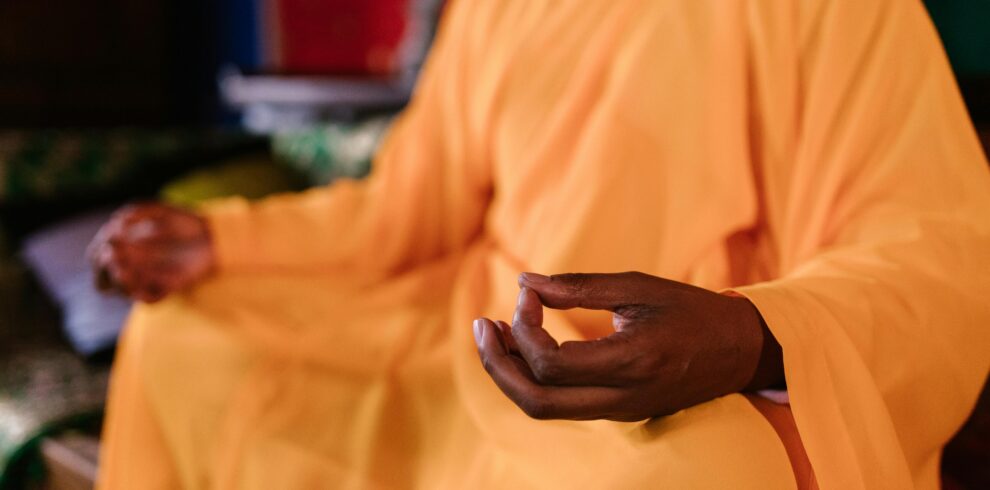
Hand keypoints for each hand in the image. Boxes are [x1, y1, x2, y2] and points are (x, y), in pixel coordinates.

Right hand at [88, 202, 214, 302]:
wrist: (213, 234)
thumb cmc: (183, 222)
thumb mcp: (156, 210)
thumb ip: (135, 212)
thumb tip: (114, 224)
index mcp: (126, 252)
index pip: (96, 260)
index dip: (95, 253)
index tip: (108, 238)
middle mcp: (134, 269)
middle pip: (102, 281)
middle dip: (103, 268)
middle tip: (112, 253)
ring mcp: (150, 281)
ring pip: (122, 291)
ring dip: (118, 278)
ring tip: (122, 265)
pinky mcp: (168, 289)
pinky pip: (147, 300)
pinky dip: (139, 290)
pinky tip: (139, 274)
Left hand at [473, 272, 782, 420]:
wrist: (739, 351)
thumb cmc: (691, 310)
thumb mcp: (639, 286)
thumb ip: (580, 287)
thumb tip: (524, 281)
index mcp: (632, 362)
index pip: (552, 364)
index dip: (525, 327)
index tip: (528, 293)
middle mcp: (623, 399)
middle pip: (537, 402)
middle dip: (498, 364)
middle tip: (482, 325)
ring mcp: (619, 412)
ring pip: (544, 409)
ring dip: (510, 373)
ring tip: (494, 333)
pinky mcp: (616, 412)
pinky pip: (560, 404)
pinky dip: (532, 378)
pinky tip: (524, 344)